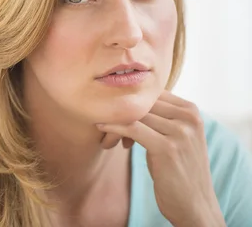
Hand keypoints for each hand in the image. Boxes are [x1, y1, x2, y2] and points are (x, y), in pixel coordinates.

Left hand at [96, 91, 224, 226]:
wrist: (195, 204)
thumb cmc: (177, 169)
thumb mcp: (175, 136)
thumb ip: (160, 116)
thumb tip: (126, 99)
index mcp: (191, 110)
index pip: (151, 93)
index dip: (130, 102)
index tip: (114, 115)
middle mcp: (189, 117)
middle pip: (142, 102)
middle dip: (120, 112)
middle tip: (103, 124)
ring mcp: (180, 132)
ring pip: (134, 114)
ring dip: (114, 122)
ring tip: (106, 137)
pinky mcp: (167, 148)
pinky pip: (132, 128)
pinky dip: (113, 126)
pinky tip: (102, 128)